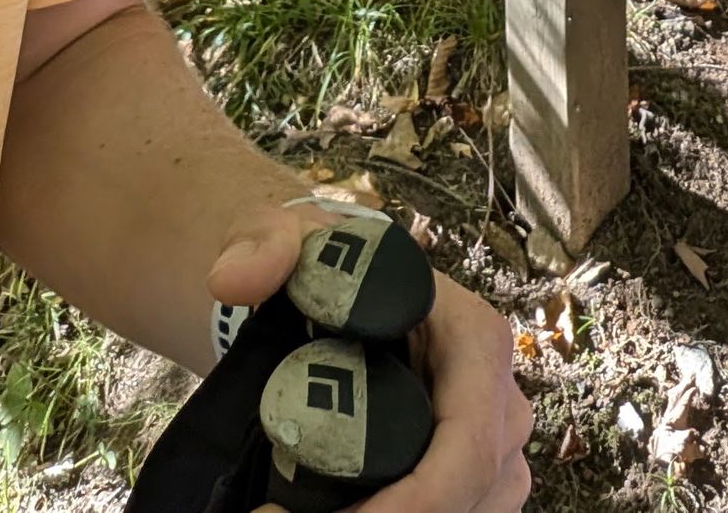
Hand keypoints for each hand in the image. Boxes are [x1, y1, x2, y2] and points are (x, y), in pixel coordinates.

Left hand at [209, 210, 531, 512]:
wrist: (332, 294)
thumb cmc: (327, 268)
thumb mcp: (295, 242)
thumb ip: (264, 246)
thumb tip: (231, 280)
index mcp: (475, 340)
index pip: (469, 442)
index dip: (416, 500)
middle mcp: (496, 399)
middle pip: (473, 492)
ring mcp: (488, 446)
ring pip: (472, 512)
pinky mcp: (465, 477)